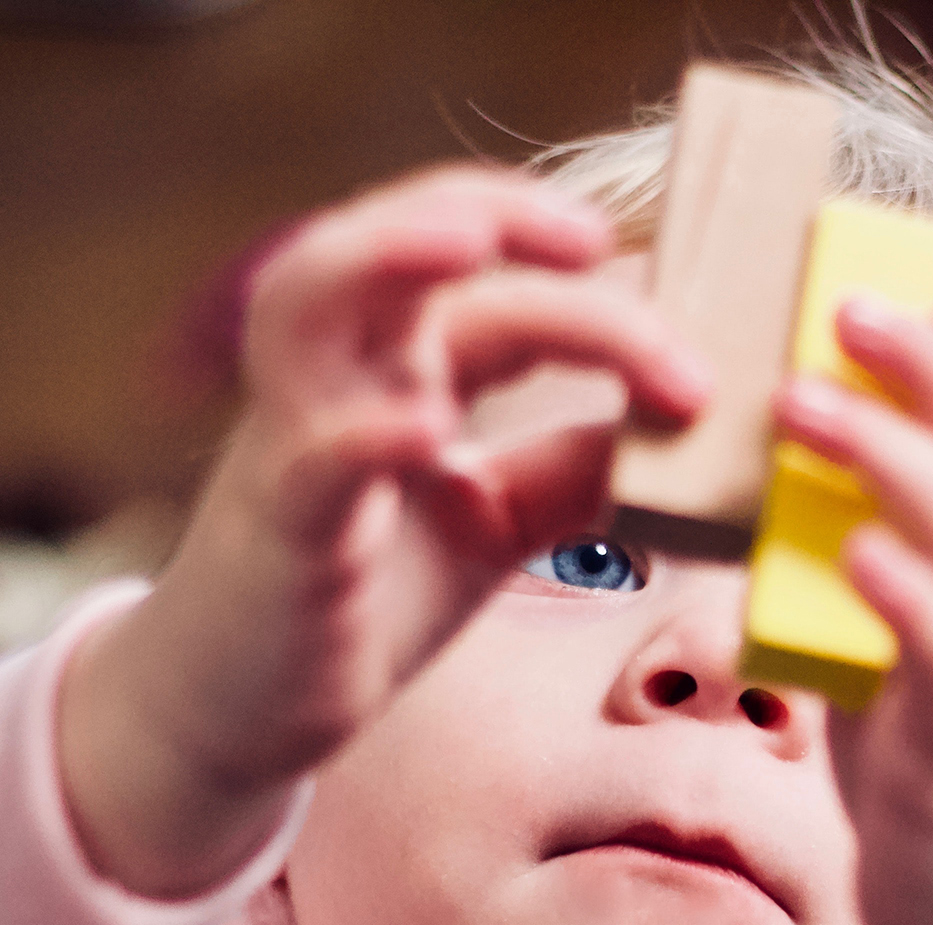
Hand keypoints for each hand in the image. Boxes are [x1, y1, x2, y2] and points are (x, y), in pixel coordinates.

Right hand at [63, 167, 709, 897]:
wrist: (244, 709)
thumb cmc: (367, 594)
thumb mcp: (496, 519)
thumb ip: (575, 469)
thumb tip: (687, 428)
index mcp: (393, 363)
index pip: (480, 275)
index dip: (571, 268)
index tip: (665, 293)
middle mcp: (335, 377)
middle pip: (387, 240)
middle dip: (481, 207)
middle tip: (590, 233)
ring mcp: (295, 442)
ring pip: (306, 301)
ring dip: (386, 252)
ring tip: (474, 241)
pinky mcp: (280, 530)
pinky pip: (310, 460)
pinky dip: (365, 431)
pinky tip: (428, 428)